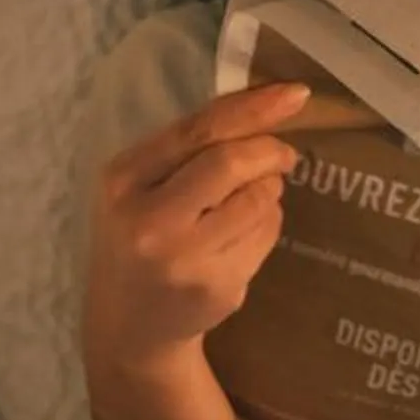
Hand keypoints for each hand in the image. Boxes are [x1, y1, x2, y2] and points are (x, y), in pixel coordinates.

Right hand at [83, 82, 309, 387]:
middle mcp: (148, 220)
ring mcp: (183, 260)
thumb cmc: (139, 237)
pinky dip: (269, 223)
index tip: (295, 94)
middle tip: (284, 155)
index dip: (252, 108)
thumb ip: (188, 148)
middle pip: (230, 163)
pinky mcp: (216, 288)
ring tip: (253, 199)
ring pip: (257, 201)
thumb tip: (268, 105)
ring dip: (270, 191)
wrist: (129, 326)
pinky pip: (266, 236)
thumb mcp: (141, 186)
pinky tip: (244, 234)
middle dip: (269, 151)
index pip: (197, 131)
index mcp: (123, 180)